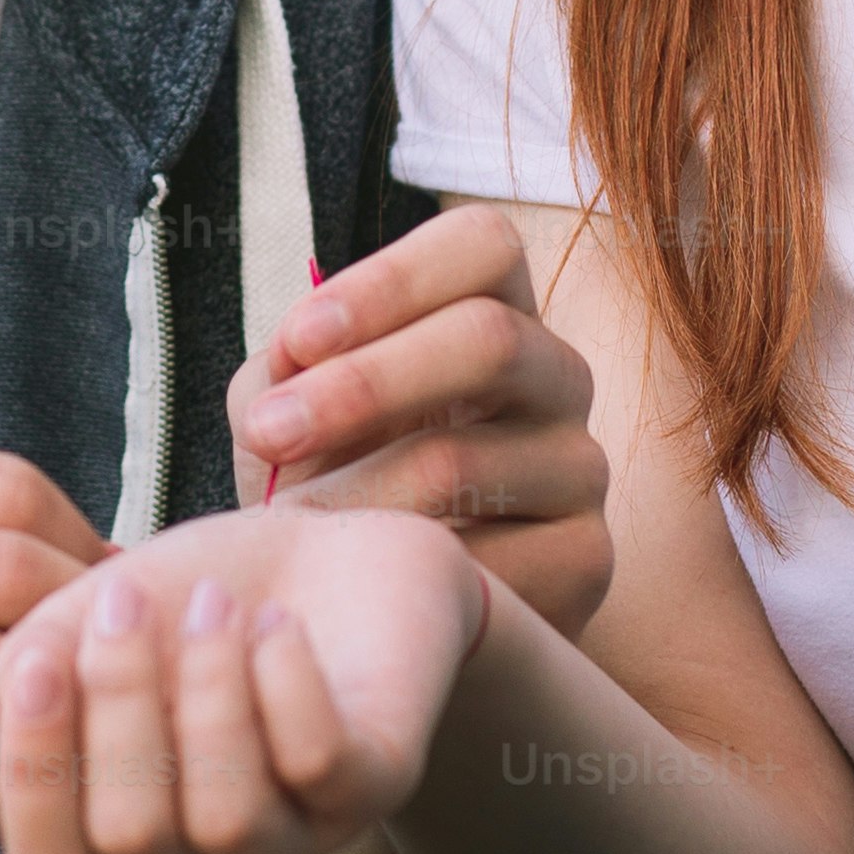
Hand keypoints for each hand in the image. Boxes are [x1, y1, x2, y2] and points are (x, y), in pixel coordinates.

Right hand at [0, 450, 95, 853]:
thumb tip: (44, 547)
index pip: (1, 490)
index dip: (88, 543)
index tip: (116, 597)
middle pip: (12, 575)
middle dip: (97, 629)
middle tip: (126, 681)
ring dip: (62, 723)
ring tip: (82, 749)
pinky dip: (3, 812)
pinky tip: (9, 819)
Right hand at [0, 509, 485, 853]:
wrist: (331, 548)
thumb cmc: (196, 590)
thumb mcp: (90, 615)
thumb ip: (30, 661)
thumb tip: (11, 689)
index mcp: (114, 820)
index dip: (32, 779)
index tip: (35, 665)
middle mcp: (199, 849)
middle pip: (132, 836)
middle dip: (119, 705)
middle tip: (126, 600)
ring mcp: (292, 828)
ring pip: (227, 815)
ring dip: (208, 689)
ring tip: (217, 604)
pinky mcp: (373, 785)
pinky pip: (318, 765)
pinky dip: (286, 682)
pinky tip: (276, 624)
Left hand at [229, 202, 613, 633]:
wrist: (379, 608)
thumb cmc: (332, 481)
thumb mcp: (293, 411)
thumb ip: (286, 368)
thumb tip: (298, 355)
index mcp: (496, 309)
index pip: (485, 245)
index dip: (392, 280)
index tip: (300, 338)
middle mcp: (558, 375)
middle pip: (490, 339)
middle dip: (364, 384)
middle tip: (268, 433)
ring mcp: (581, 466)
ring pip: (469, 459)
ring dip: (356, 494)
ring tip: (285, 525)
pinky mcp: (585, 559)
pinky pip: (491, 559)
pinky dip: (402, 573)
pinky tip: (355, 586)